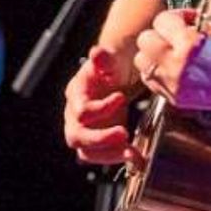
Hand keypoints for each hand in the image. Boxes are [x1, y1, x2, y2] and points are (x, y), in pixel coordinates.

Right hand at [63, 46, 138, 164]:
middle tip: (124, 134)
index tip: (122, 98)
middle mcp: (74, 116)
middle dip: (100, 139)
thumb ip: (103, 58)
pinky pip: (100, 157)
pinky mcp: (96, 143)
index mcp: (76, 94)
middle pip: (76, 136)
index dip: (101, 108)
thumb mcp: (109, 60)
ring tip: (133, 153)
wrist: (115, 77)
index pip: (81, 109)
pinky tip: (136, 157)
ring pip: (86, 152)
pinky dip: (117, 158)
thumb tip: (97, 52)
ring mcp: (85, 131)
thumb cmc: (110, 68)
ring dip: (110, 155)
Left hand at [133, 9, 210, 115]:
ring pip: (142, 61)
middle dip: (161, 34)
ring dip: (155, 53)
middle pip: (145, 40)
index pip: (162, 20)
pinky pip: (151, 81)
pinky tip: (176, 67)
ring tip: (174, 52)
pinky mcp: (174, 98)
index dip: (176, 17)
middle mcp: (177, 66)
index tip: (189, 22)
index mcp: (191, 44)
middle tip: (178, 36)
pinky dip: (159, 71)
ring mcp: (174, 84)